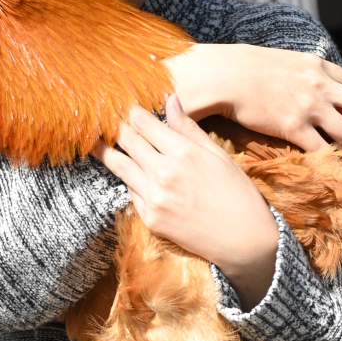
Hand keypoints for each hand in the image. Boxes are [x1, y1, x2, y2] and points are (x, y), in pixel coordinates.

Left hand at [95, 95, 278, 309]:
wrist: (245, 240)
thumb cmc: (238, 193)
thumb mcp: (217, 154)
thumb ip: (188, 127)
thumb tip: (170, 100)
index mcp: (182, 152)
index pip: (142, 122)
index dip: (131, 111)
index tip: (126, 107)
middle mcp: (162, 173)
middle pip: (126, 140)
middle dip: (117, 127)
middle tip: (108, 120)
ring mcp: (154, 198)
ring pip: (118, 165)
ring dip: (108, 150)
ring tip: (96, 141)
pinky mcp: (150, 219)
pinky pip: (130, 191)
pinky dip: (129, 179)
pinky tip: (130, 172)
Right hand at [165, 44, 341, 151]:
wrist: (224, 75)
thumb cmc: (246, 68)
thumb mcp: (286, 61)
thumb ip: (305, 73)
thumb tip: (310, 87)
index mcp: (320, 67)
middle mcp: (321, 85)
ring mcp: (309, 107)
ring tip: (336, 153)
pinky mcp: (293, 127)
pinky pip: (322, 150)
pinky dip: (325, 159)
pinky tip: (316, 161)